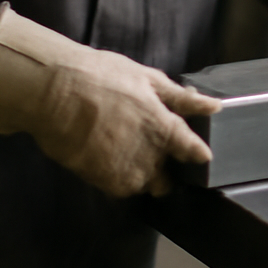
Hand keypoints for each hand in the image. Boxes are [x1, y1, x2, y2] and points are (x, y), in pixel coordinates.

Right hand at [0, 8, 218, 196]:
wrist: (54, 92)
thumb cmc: (100, 77)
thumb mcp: (145, 78)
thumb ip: (180, 98)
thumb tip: (213, 106)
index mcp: (163, 126)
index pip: (193, 152)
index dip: (196, 155)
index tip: (196, 154)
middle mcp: (149, 155)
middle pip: (168, 180)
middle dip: (164, 172)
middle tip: (151, 152)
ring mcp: (124, 171)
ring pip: (143, 187)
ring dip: (140, 176)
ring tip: (124, 153)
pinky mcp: (101, 180)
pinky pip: (118, 190)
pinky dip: (117, 179)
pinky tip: (107, 158)